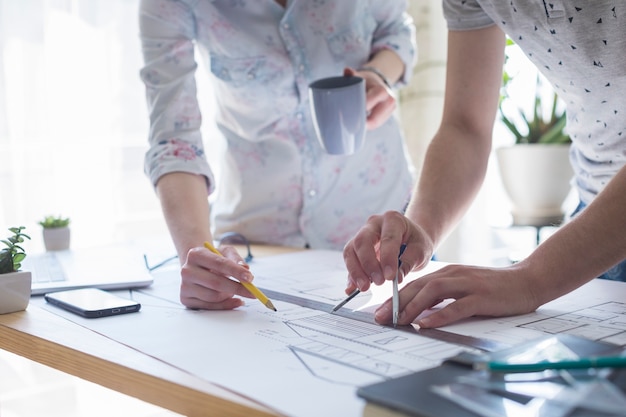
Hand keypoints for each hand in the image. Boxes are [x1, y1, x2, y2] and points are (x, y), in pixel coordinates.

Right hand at [179, 244, 255, 309]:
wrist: (197, 267)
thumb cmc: (213, 259)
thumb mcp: (225, 252)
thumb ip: (236, 258)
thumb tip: (246, 268)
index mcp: (195, 254)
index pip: (219, 263)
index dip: (236, 271)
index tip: (250, 278)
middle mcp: (186, 270)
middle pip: (216, 283)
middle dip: (238, 288)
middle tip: (253, 292)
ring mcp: (184, 286)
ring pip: (214, 296)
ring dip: (229, 295)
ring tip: (234, 289)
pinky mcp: (186, 299)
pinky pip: (210, 306)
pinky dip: (226, 305)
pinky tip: (236, 300)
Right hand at [343, 210, 433, 293]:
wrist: (409, 238)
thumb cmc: (415, 241)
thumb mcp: (421, 249)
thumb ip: (410, 262)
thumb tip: (396, 278)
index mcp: (393, 219)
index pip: (388, 238)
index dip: (387, 258)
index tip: (390, 276)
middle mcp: (373, 224)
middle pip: (362, 241)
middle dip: (368, 264)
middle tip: (379, 282)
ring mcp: (361, 234)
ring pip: (351, 250)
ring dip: (356, 271)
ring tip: (365, 287)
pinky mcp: (355, 247)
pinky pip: (349, 260)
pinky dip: (351, 275)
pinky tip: (353, 288)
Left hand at [344, 67, 395, 129]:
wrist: (378, 82)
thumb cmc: (366, 81)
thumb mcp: (360, 76)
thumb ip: (353, 74)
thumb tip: (347, 70)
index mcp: (382, 91)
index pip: (370, 104)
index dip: (359, 110)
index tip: (348, 114)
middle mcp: (389, 101)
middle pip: (374, 119)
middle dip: (360, 122)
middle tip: (347, 125)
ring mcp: (390, 110)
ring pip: (375, 124)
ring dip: (363, 125)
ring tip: (351, 125)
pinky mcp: (388, 115)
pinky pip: (376, 124)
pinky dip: (367, 125)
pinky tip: (358, 125)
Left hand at [375, 263, 538, 327]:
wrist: (527, 280)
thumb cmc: (494, 287)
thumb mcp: (463, 288)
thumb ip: (443, 297)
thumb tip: (420, 312)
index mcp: (447, 273)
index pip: (415, 284)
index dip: (395, 298)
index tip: (380, 311)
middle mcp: (453, 275)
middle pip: (418, 286)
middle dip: (396, 303)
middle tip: (380, 318)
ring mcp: (467, 284)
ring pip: (433, 292)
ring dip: (413, 307)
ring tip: (399, 321)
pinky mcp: (482, 296)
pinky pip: (456, 306)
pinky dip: (439, 315)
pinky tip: (426, 324)